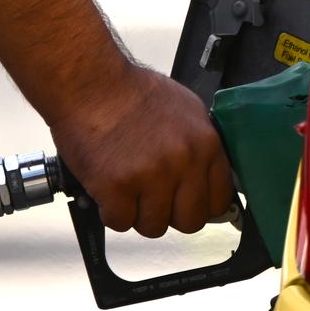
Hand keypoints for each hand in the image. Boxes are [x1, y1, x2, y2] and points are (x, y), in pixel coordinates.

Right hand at [50, 64, 233, 237]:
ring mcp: (151, 176)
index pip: (219, 199)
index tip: (187, 203)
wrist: (89, 83)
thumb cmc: (130, 92)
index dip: (200, 206)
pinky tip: (107, 188)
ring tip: (126, 188)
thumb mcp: (185, 109)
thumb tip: (207, 177)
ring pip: (154, 227)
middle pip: (190, 222)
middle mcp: (183, 162)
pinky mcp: (117, 187)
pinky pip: (120, 222)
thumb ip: (200, 146)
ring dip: (138, 214)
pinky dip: (111, 211)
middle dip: (170, 215)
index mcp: (205, 143)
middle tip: (153, 199)